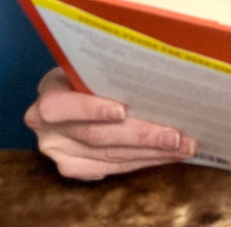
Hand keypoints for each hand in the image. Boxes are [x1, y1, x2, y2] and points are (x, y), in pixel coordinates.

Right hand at [24, 67, 196, 179]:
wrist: (73, 92)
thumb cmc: (91, 73)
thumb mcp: (91, 64)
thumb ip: (111, 69)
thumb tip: (159, 61)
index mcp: (49, 93)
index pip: (59, 106)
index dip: (90, 110)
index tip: (122, 110)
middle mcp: (47, 128)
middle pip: (96, 136)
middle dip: (141, 136)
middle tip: (175, 136)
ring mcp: (59, 152)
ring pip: (109, 157)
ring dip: (151, 153)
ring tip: (183, 147)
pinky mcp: (74, 168)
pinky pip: (113, 168)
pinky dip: (144, 161)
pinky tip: (167, 155)